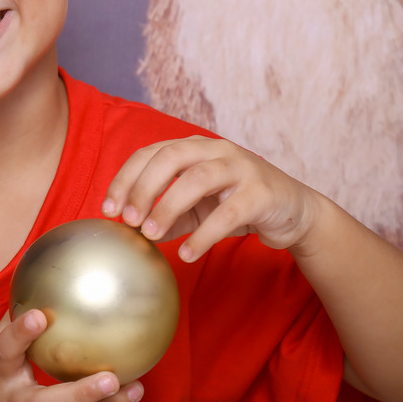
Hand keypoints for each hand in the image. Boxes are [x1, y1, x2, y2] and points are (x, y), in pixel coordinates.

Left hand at [102, 136, 318, 261]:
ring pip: (198, 179)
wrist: (293, 212)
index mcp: (193, 148)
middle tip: (128, 220)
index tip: (109, 210)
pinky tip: (187, 253)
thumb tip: (130, 231)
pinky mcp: (263, 192)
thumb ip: (166, 214)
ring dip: (168, 207)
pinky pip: (228, 213)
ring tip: (151, 235)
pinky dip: (204, 234)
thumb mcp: (196, 208)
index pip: (149, 153)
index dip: (125, 179)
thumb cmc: (237, 204)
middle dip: (143, 188)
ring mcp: (241, 167)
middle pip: (170, 157)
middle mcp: (216, 150)